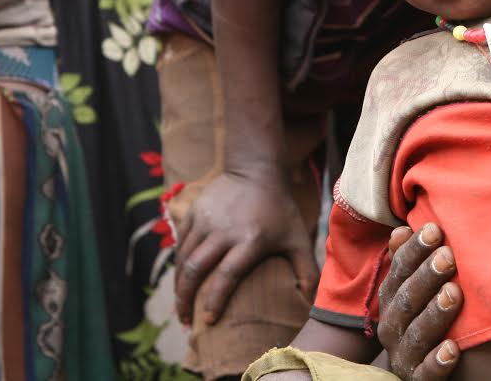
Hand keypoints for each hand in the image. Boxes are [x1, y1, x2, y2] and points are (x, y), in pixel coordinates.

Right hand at [173, 170, 318, 325]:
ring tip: (180, 305)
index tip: (209, 320)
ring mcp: (206, 220)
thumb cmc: (279, 209)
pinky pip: (180, 243)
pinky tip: (180, 279)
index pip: (227, 275)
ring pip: (183, 258)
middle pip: (195, 269)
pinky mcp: (194, 212)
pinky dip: (177, 264)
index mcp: (250, 240)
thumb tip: (313, 300)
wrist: (256, 170)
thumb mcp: (297, 237)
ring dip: (178, 285)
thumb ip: (307, 269)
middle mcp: (223, 231)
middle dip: (185, 298)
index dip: (215, 300)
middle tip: (186, 321)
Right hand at [376, 224, 462, 380]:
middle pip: (406, 298)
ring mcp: (403, 355)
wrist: (417, 372)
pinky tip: (453, 349)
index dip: (414, 250)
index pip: (399, 270)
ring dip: (434, 313)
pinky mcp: (418, 380)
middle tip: (448, 256)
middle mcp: (392, 326)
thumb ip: (407, 262)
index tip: (435, 229)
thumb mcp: (412, 291)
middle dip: (426, 276)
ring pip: (416, 333)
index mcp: (391, 299)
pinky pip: (426, 373)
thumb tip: (402, 230)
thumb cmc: (422, 320)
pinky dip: (438, 361)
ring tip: (454, 294)